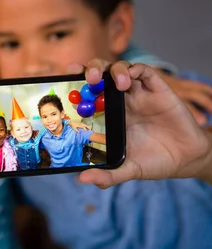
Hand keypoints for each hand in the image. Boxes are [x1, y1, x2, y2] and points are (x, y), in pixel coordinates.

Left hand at [68, 60, 211, 187]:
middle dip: (89, 70)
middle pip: (100, 74)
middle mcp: (120, 100)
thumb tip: (81, 180)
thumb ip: (107, 175)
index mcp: (108, 115)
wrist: (186, 159)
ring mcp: (138, 93)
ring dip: (111, 69)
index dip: (75, 84)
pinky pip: (143, 71)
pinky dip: (133, 70)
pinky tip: (126, 81)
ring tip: (109, 81)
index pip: (87, 93)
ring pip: (119, 68)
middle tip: (86, 78)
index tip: (62, 81)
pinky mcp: (157, 89)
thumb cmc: (154, 161)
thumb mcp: (128, 169)